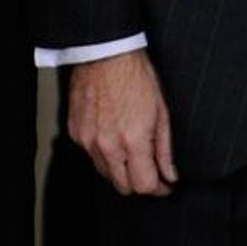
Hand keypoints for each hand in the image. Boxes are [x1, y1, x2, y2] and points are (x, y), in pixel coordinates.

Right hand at [69, 50, 177, 196]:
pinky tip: (114, 137)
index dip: (158, 189)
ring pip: (106, 173)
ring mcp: (88, 141)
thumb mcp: (162, 112)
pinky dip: (104, 154)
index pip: (144, 185)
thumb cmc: (136, 77)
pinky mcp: (76, 134)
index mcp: (133, 140)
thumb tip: (170, 174)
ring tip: (134, 151)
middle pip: (123, 186)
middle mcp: (107, 146)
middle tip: (152, 172)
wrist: (105, 55)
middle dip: (140, 183)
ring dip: (121, 170)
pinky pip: (91, 156)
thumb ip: (165, 148)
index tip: (165, 186)